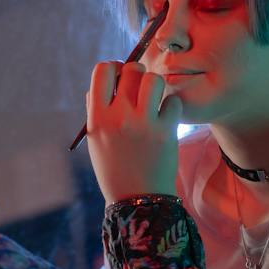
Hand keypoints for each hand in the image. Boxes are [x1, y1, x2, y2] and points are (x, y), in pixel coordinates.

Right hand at [83, 60, 179, 203]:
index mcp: (97, 118)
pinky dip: (171, 108)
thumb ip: (96, 111)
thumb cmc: (115, 169)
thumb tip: (101, 83)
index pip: (102, 70)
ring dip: (155, 86)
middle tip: (140, 87)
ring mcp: (143, 123)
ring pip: (153, 79)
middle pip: (131, 69)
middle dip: (137, 73)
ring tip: (154, 100)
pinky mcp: (165, 131)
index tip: (119, 76)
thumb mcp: (96, 141)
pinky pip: (173, 101)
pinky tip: (165, 120)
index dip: (113, 67)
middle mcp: (118, 117)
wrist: (138, 201)